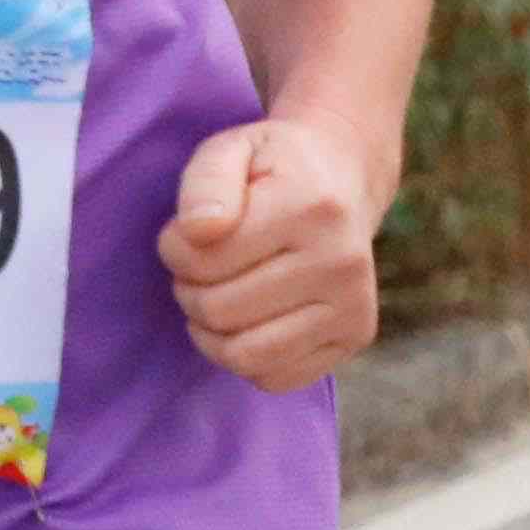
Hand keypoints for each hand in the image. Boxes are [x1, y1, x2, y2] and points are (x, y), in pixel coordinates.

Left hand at [159, 116, 387, 390]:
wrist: (342, 177)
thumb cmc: (272, 168)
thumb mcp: (229, 151)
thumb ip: (205, 184)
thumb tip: (199, 231)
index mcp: (310, 209)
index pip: (202, 261)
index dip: (173, 247)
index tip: (185, 231)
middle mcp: (342, 262)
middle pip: (219, 311)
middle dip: (189, 289)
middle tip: (201, 265)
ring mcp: (355, 305)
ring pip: (245, 356)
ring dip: (210, 330)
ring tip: (217, 293)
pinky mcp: (356, 335)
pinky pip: (274, 378)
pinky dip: (244, 357)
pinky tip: (247, 320)